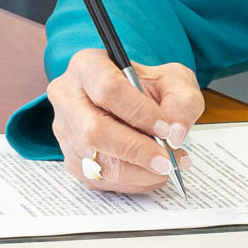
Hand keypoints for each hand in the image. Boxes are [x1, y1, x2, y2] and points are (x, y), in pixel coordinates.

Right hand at [45, 46, 206, 194]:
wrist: (133, 102)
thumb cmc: (147, 88)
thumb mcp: (173, 81)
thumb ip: (182, 101)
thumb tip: (174, 133)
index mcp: (87, 65)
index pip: (107, 89)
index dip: (139, 113)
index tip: (166, 128)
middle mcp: (68, 97)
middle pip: (93, 130)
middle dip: (135, 150)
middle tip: (166, 160)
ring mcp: (66, 131)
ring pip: (95, 161)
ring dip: (137, 171)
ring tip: (165, 167)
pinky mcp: (71, 159)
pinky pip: (99, 180)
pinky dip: (130, 182)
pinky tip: (149, 173)